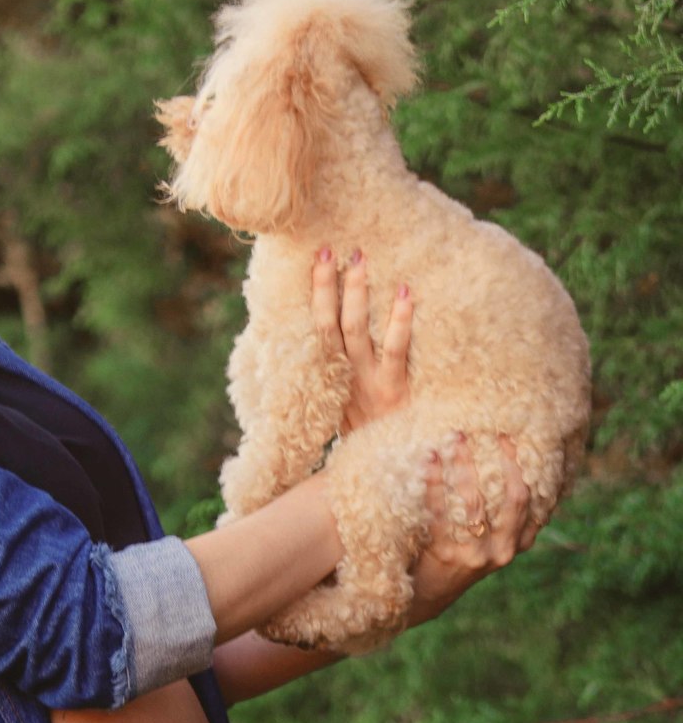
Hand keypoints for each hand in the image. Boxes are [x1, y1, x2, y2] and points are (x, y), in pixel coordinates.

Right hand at [311, 244, 413, 434]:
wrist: (385, 472)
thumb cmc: (371, 437)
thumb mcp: (346, 410)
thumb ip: (342, 378)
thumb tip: (338, 340)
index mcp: (329, 378)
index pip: (316, 329)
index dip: (315, 294)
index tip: (317, 260)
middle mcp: (344, 377)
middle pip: (328, 324)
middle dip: (328, 287)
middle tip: (330, 250)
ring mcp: (368, 383)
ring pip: (355, 331)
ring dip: (356, 295)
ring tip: (360, 260)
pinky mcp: (395, 390)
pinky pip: (394, 351)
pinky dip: (399, 321)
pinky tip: (405, 295)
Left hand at [406, 434, 539, 626]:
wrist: (427, 597)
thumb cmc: (458, 559)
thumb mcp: (490, 544)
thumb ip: (503, 519)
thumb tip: (512, 469)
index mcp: (517, 544)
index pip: (536, 502)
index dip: (532, 470)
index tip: (522, 440)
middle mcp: (503, 550)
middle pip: (514, 498)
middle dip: (508, 461)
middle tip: (497, 431)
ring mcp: (475, 554)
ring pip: (475, 502)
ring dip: (465, 465)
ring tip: (455, 438)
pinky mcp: (446, 554)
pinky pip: (440, 511)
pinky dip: (433, 481)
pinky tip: (429, 459)